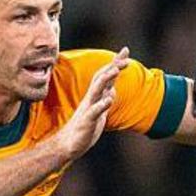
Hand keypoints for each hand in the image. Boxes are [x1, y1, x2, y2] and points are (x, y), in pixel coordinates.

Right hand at [56, 46, 129, 160]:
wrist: (69, 144)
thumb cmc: (85, 127)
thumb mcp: (99, 111)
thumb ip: (105, 99)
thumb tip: (113, 89)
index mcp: (95, 96)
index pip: (105, 75)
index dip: (115, 63)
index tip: (126, 50)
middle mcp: (91, 99)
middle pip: (101, 78)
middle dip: (113, 66)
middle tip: (125, 58)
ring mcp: (88, 109)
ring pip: (96, 90)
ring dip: (106, 79)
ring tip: (116, 70)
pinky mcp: (87, 121)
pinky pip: (94, 111)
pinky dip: (101, 105)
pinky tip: (109, 99)